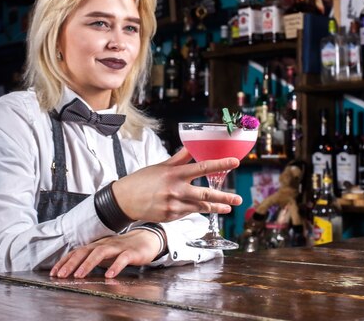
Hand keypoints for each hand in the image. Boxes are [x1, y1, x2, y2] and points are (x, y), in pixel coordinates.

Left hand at [50, 229, 159, 278]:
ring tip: (79, 275)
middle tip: (61, 275)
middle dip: (71, 263)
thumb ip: (91, 259)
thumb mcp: (104, 254)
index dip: (65, 261)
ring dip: (88, 264)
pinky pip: (122, 258)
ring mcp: (117, 247)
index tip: (54, 273)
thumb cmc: (122, 249)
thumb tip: (73, 269)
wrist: (145, 240)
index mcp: (96, 246)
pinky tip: (109, 275)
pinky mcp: (131, 253)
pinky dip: (115, 266)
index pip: (77, 252)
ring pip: (100, 253)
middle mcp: (104, 244)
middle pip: (85, 251)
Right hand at [112, 147, 241, 222]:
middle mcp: (175, 190)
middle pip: (206, 194)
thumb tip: (192, 145)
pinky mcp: (171, 216)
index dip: (220, 164)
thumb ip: (180, 158)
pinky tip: (204, 209)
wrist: (125, 200)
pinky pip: (189, 213)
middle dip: (224, 197)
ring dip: (216, 208)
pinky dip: (197, 210)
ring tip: (229, 207)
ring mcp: (174, 205)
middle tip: (239, 199)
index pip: (202, 167)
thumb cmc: (143, 180)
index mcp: (174, 174)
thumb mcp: (161, 166)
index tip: (235, 162)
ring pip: (200, 207)